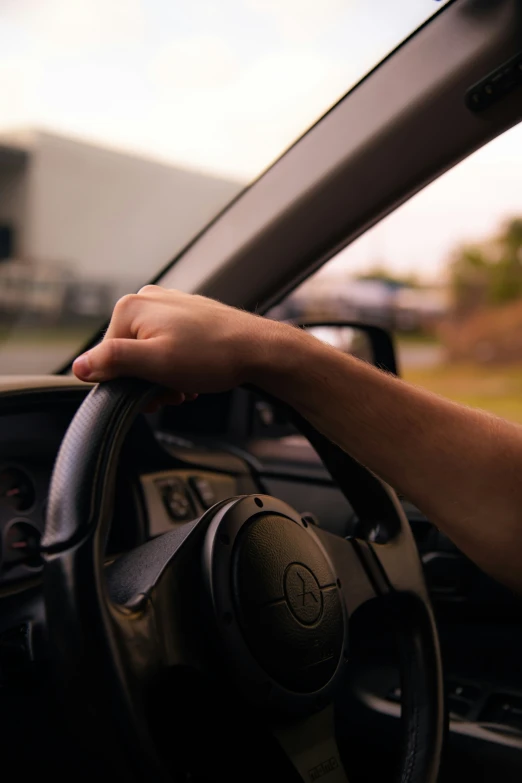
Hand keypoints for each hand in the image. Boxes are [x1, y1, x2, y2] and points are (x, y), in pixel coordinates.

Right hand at [72, 287, 283, 396]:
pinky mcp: (185, 315)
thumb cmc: (212, 355)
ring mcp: (167, 306)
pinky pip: (167, 346)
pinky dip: (176, 366)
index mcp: (131, 308)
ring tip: (187, 385)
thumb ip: (113, 362)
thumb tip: (79, 367)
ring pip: (149, 354)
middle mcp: (146, 300)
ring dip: (164, 378)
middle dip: (148, 381)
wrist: (258, 349)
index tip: (152, 396)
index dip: (126, 384)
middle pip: (128, 355)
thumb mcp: (155, 364)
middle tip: (173, 393)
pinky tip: (194, 376)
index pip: (106, 358)